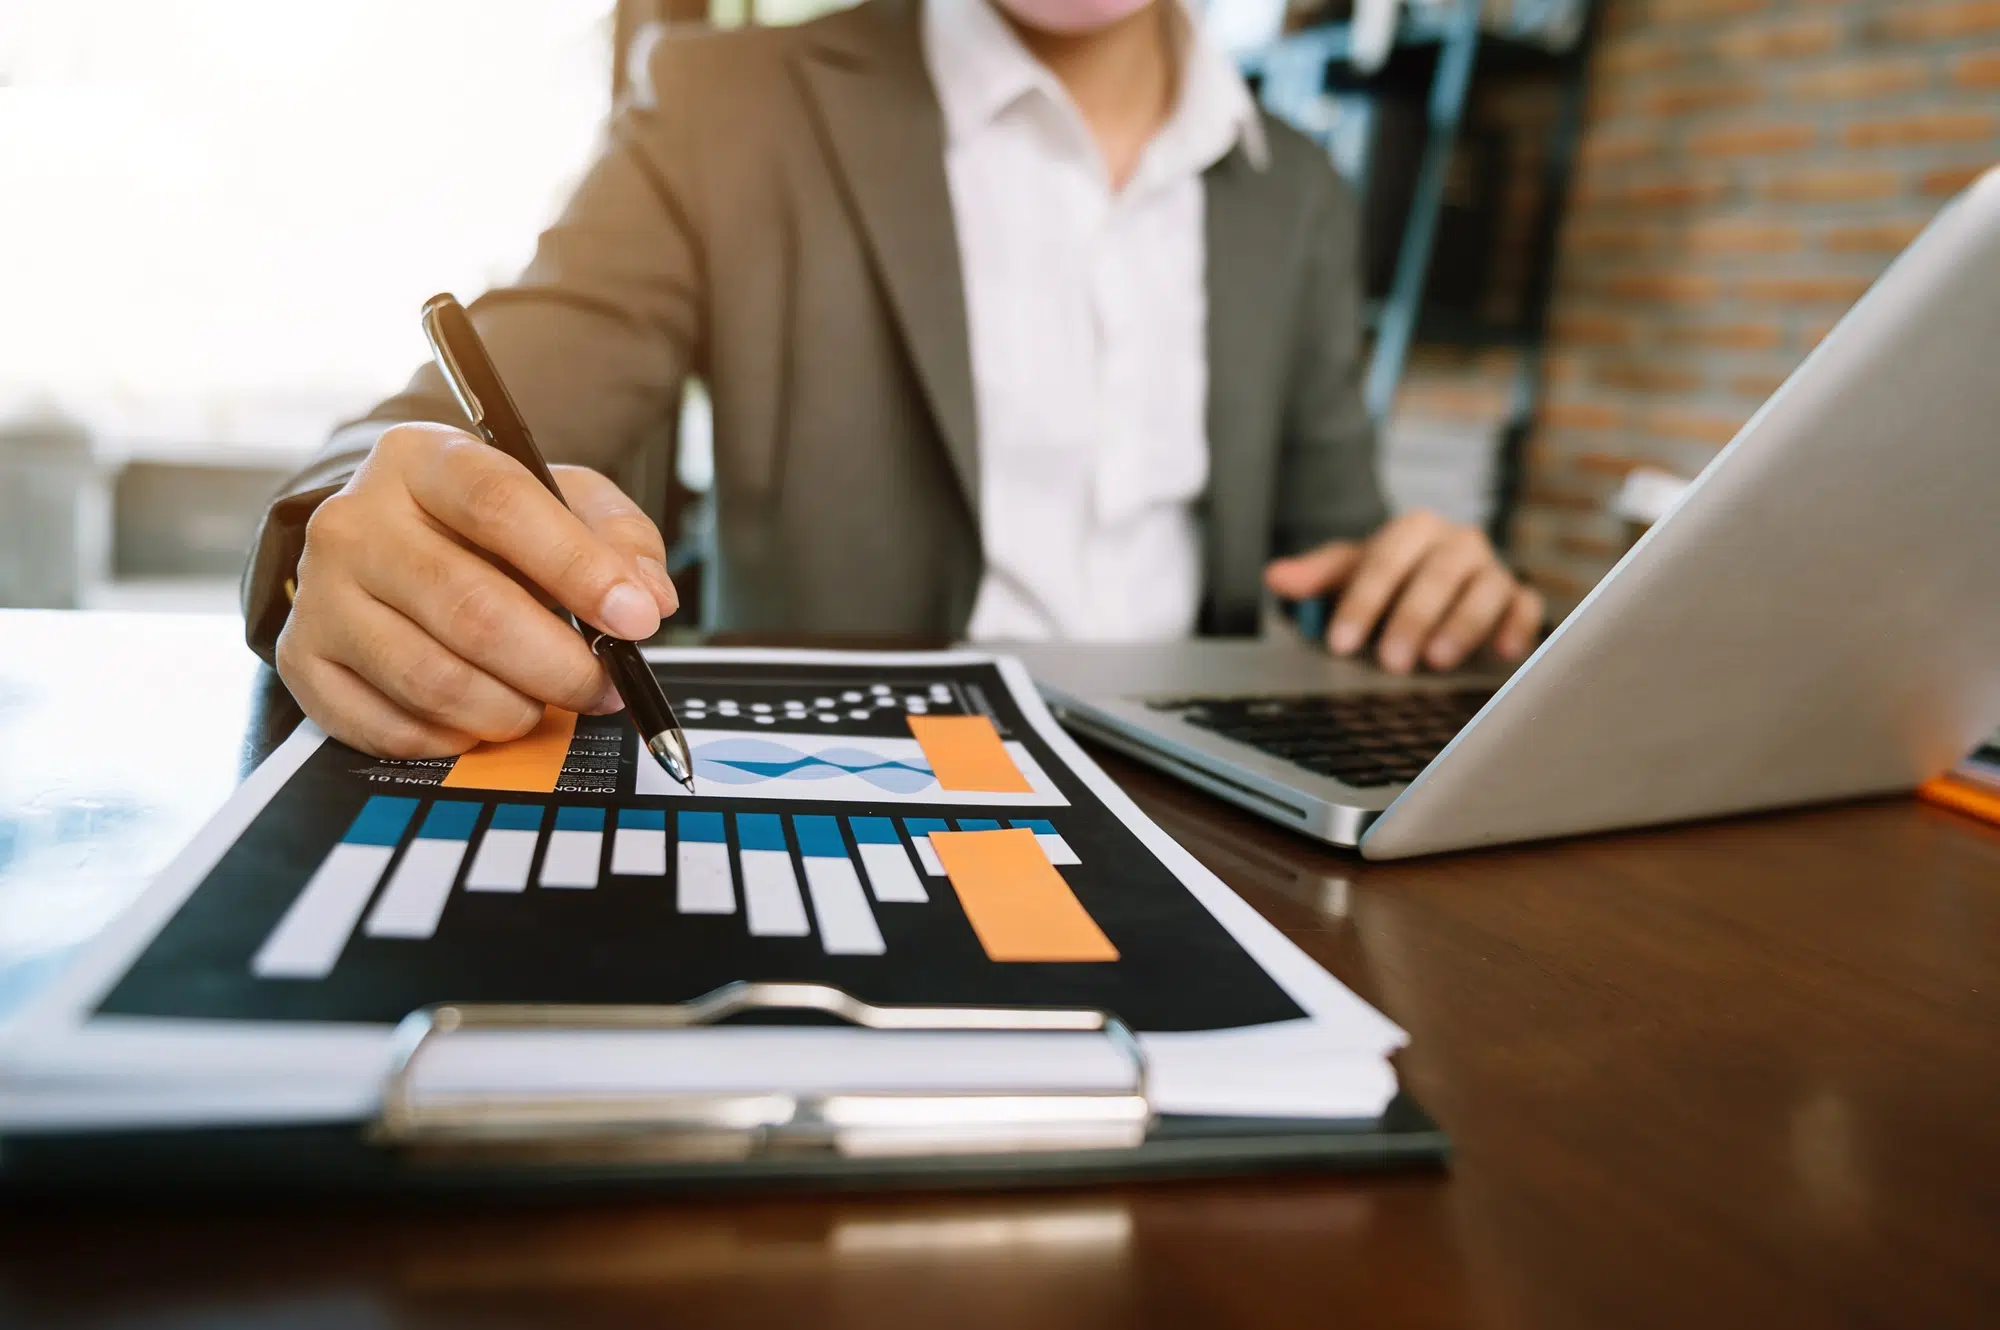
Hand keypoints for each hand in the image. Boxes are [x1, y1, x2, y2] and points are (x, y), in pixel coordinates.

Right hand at [275, 422, 678, 757]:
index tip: (636, 619)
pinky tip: (484, 717)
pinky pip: (392, 727)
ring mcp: (320, 595)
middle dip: (559, 664)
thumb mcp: (558, 501)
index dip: (578, 568)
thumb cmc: (482, 526)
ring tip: (546, 703)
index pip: (500, 506)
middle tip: (605, 687)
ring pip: (433, 679)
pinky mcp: (304, 662)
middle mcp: (355, 522)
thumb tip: (647, 598)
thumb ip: (616, 537)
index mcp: (422, 460)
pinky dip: (456, 738)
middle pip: (470, 608)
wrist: (380, 543)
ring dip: (513, 709)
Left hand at [1263, 511, 1542, 673]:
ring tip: (1438, 661)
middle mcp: (1457, 543)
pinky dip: (1518, 627)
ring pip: (1483, 588)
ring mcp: (1491, 569)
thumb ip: (1316, 576)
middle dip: (1412, 618)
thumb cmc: (1390, 579)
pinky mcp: (1517, 597)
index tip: (1340, 643)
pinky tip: (1503, 653)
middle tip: (1391, 661)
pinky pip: (1525, 606)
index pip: (1385, 560)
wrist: (1435, 578)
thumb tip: (1275, 577)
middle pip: (1436, 575)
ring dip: (1462, 624)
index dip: (1362, 602)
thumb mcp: (1349, 573)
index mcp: (1413, 529)